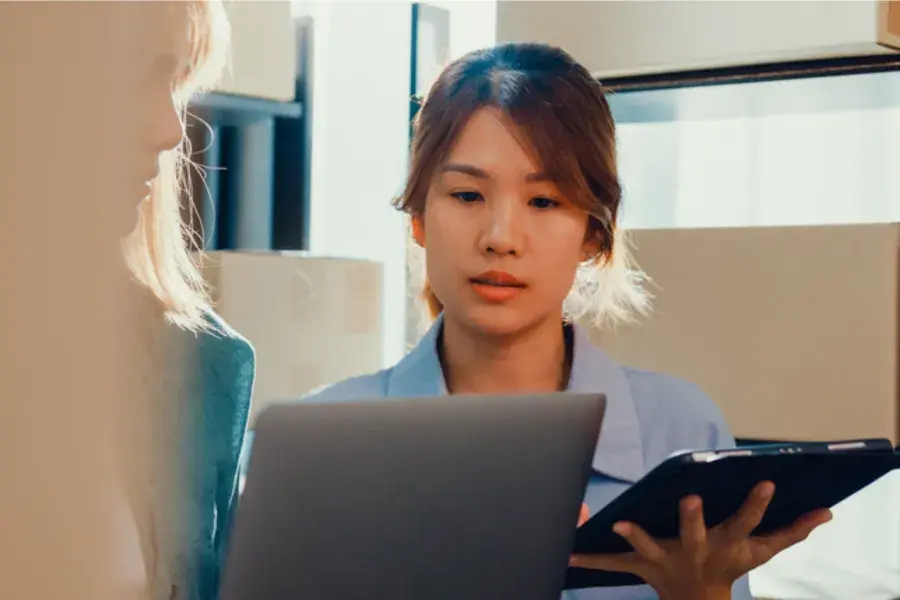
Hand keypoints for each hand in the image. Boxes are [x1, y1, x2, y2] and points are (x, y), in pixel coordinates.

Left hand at [569, 482, 832, 599]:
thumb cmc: (729, 566)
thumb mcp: (763, 553)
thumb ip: (793, 532)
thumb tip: (826, 513)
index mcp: (724, 544)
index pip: (747, 522)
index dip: (757, 505)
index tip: (767, 481)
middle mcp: (695, 551)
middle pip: (696, 532)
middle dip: (693, 518)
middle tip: (691, 498)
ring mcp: (665, 559)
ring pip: (648, 547)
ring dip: (635, 535)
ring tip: (618, 522)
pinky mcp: (639, 564)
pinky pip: (611, 564)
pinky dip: (590, 558)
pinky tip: (567, 552)